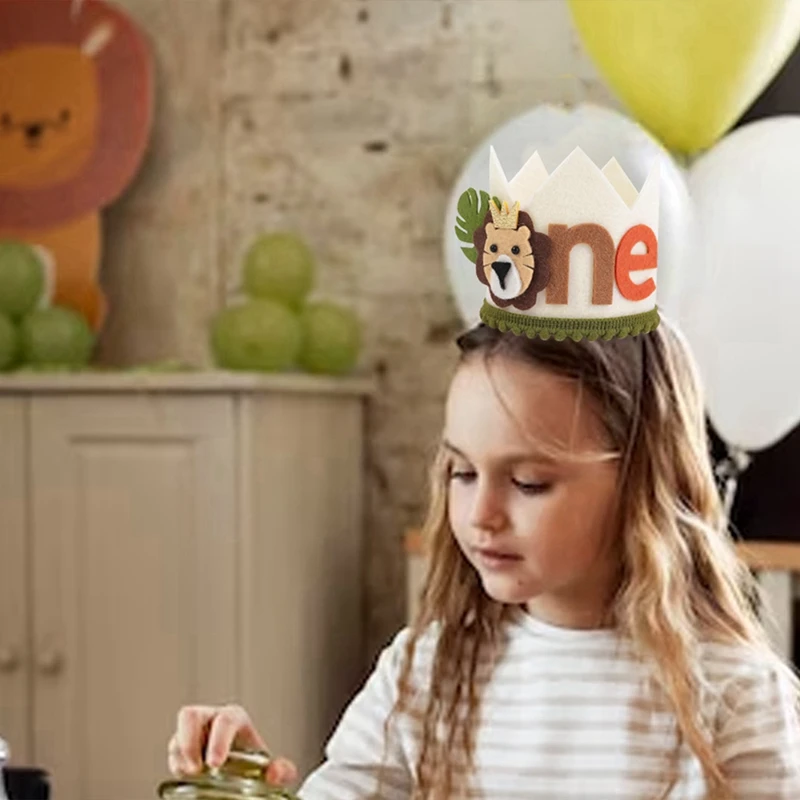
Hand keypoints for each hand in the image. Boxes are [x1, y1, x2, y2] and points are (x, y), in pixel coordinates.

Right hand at [168, 704, 297, 786]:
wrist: (240, 770)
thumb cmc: (253, 762)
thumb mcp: (268, 765)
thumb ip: (280, 770)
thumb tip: (276, 774)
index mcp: (234, 718)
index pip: (225, 719)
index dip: (219, 740)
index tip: (215, 763)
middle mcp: (210, 720)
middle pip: (190, 715)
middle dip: (188, 742)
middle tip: (195, 769)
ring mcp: (192, 734)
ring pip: (177, 737)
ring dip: (181, 758)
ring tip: (193, 776)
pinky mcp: (179, 750)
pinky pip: (172, 755)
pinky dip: (177, 768)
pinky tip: (190, 780)